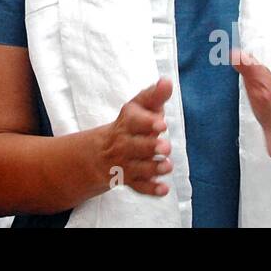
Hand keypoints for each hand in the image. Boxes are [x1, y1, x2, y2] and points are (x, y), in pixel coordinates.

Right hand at [97, 78, 173, 196]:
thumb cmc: (131, 125)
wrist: (103, 151)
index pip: (134, 122)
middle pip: (135, 147)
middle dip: (150, 147)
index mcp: (127, 123)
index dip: (147, 123)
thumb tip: (167, 81)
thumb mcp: (140, 107)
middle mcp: (123, 144)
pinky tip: (163, 188)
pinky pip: (139, 187)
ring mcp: (126, 163)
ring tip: (167, 166)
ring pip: (139, 168)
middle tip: (165, 147)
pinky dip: (151, 190)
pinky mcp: (130, 180)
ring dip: (153, 169)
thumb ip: (155, 96)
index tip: (161, 124)